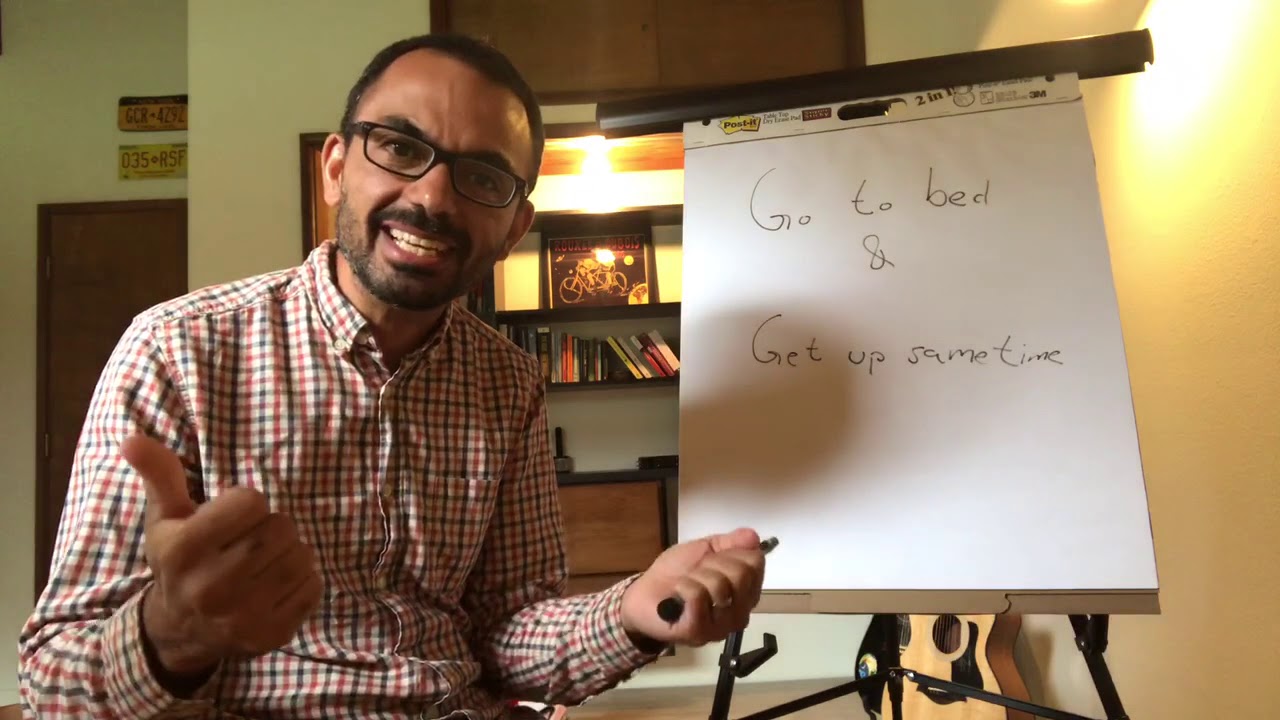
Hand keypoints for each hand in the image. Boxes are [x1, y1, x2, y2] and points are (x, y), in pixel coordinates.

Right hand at [122, 434, 322, 675]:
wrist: (180, 630)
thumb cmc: (178, 562)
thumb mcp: (164, 518)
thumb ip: (159, 474)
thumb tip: (132, 440)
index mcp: (183, 550)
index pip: (251, 502)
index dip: (246, 503)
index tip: (231, 518)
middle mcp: (211, 587)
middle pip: (281, 529)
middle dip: (273, 527)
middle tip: (253, 540)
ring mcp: (242, 616)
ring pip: (301, 557)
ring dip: (292, 552)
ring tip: (266, 560)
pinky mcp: (270, 635)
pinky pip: (313, 587)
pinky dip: (304, 580)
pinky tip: (277, 584)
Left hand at [620, 527, 764, 647]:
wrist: (643, 595)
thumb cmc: (676, 573)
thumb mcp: (703, 549)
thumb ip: (730, 543)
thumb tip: (754, 537)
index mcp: (745, 592)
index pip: (756, 562)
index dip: (732, 551)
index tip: (714, 556)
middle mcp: (740, 612)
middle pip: (742, 573)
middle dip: (713, 563)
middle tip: (697, 571)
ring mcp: (721, 626)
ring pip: (720, 585)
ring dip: (696, 576)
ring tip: (685, 584)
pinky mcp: (699, 632)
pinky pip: (699, 597)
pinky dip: (684, 587)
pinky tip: (676, 595)